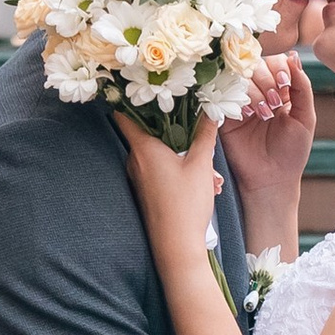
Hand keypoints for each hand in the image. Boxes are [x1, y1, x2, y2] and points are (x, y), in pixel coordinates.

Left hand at [114, 104, 223, 253]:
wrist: (176, 248)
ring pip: (160, 154)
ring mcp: (139, 177)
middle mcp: (135, 161)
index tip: (146, 86)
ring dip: (185, 155)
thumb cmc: (186, 205)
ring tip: (210, 172)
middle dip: (176, 130)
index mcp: (143, 148)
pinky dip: (181, 171)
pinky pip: (161, 171)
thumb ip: (205, 134)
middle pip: (150, 132)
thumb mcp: (201, 164)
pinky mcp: (146, 191)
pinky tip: (205, 184)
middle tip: (198, 131)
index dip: (131, 97)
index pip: (124, 114)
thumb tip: (211, 111)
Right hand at [216, 54, 314, 237]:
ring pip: (240, 77)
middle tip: (275, 104)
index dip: (279, 67)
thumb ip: (303, 87)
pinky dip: (238, 99)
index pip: (276, 62)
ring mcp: (240, 101)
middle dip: (267, 80)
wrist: (271, 179)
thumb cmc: (292, 152)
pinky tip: (248, 115)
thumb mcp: (305, 118)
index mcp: (280, 90)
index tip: (286, 84)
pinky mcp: (224, 114)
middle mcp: (258, 91)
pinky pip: (224, 93)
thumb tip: (294, 57)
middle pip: (256, 65)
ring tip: (264, 113)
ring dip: (255, 91)